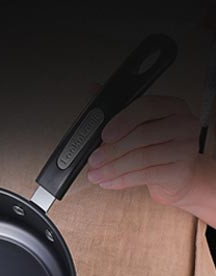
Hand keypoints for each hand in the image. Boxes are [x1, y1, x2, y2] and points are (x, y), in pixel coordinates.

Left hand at [86, 95, 215, 224]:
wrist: (177, 175)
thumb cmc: (155, 146)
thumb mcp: (139, 125)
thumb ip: (117, 109)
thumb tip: (93, 90)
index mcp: (172, 106)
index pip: (147, 106)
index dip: (123, 120)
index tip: (104, 135)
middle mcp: (183, 124)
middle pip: (143, 134)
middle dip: (112, 150)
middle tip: (93, 160)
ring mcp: (186, 147)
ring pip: (142, 157)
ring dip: (113, 168)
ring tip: (95, 175)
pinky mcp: (181, 170)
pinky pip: (146, 175)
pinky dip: (122, 180)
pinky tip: (107, 182)